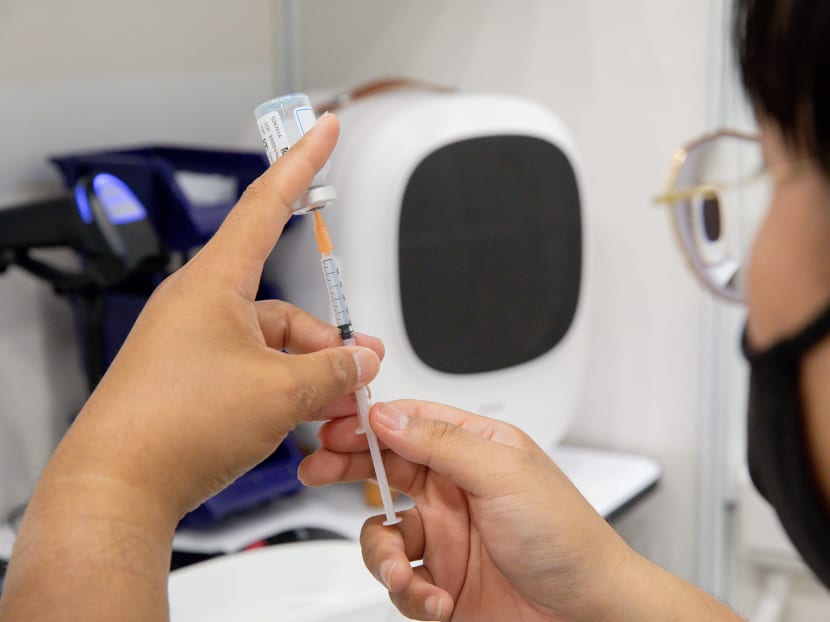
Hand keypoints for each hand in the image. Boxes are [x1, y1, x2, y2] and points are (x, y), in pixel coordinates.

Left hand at [0, 112, 384, 619]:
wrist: (119, 488)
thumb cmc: (176, 427)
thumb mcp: (280, 392)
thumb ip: (333, 371)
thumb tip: (361, 361)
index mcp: (215, 284)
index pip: (267, 204)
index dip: (303, 163)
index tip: (323, 130)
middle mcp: (201, 306)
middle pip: (285, 307)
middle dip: (326, 342)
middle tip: (358, 374)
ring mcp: (193, 344)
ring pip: (272, 345)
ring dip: (307, 375)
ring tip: (329, 411)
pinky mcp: (190, 378)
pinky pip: (250, 370)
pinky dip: (280, 390)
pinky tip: (297, 420)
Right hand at [299, 400, 630, 621]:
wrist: (587, 614)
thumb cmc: (566, 537)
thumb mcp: (503, 474)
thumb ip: (441, 443)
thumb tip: (387, 416)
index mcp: (474, 449)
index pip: (408, 423)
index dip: (367, 421)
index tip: (332, 426)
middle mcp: (454, 489)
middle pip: (383, 468)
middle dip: (346, 468)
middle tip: (317, 469)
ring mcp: (445, 537)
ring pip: (382, 533)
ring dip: (382, 555)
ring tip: (400, 572)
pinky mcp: (440, 582)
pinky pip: (399, 582)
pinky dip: (409, 594)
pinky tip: (436, 600)